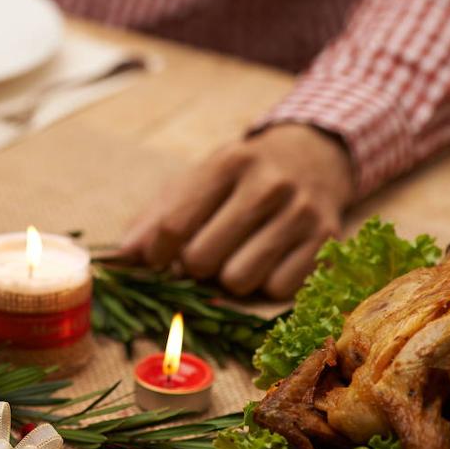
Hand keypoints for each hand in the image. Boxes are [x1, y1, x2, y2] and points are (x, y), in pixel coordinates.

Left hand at [120, 124, 355, 298]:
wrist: (312, 157)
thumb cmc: (239, 176)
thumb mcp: (197, 180)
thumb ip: (156, 217)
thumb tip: (123, 257)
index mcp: (228, 164)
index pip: (174, 225)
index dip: (156, 253)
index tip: (156, 259)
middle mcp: (268, 185)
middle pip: (202, 259)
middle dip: (193, 267)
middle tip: (201, 255)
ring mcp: (301, 214)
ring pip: (239, 281)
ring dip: (228, 279)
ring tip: (234, 257)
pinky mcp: (326, 241)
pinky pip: (278, 291)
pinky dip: (264, 285)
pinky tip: (265, 261)